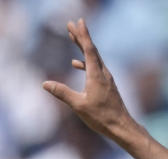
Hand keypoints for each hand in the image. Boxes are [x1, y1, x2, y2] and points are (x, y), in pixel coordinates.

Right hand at [41, 18, 135, 140]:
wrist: (122, 127)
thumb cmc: (102, 118)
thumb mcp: (79, 106)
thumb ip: (62, 93)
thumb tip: (45, 84)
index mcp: (96, 75)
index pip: (89, 50)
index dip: (83, 35)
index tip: (78, 22)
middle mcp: (103, 74)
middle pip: (92, 50)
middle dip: (81, 36)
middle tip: (72, 23)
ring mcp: (106, 79)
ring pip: (94, 58)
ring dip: (83, 47)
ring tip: (73, 38)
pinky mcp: (107, 85)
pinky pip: (95, 68)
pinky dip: (86, 63)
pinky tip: (76, 64)